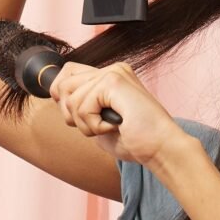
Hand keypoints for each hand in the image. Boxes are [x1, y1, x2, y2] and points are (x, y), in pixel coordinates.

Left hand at [48, 61, 185, 165]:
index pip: (68, 72)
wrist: (162, 148)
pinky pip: (82, 106)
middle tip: (95, 126)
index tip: (75, 117)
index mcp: (112, 76)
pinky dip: (94, 125)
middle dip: (70, 113)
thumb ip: (82, 107)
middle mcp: (113, 70)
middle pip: (63, 83)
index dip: (61, 95)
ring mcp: (114, 73)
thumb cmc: (137, 141)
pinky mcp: (114, 82)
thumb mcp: (101, 122)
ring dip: (85, 123)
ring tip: (108, 128)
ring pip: (70, 97)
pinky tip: (114, 127)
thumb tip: (57, 96)